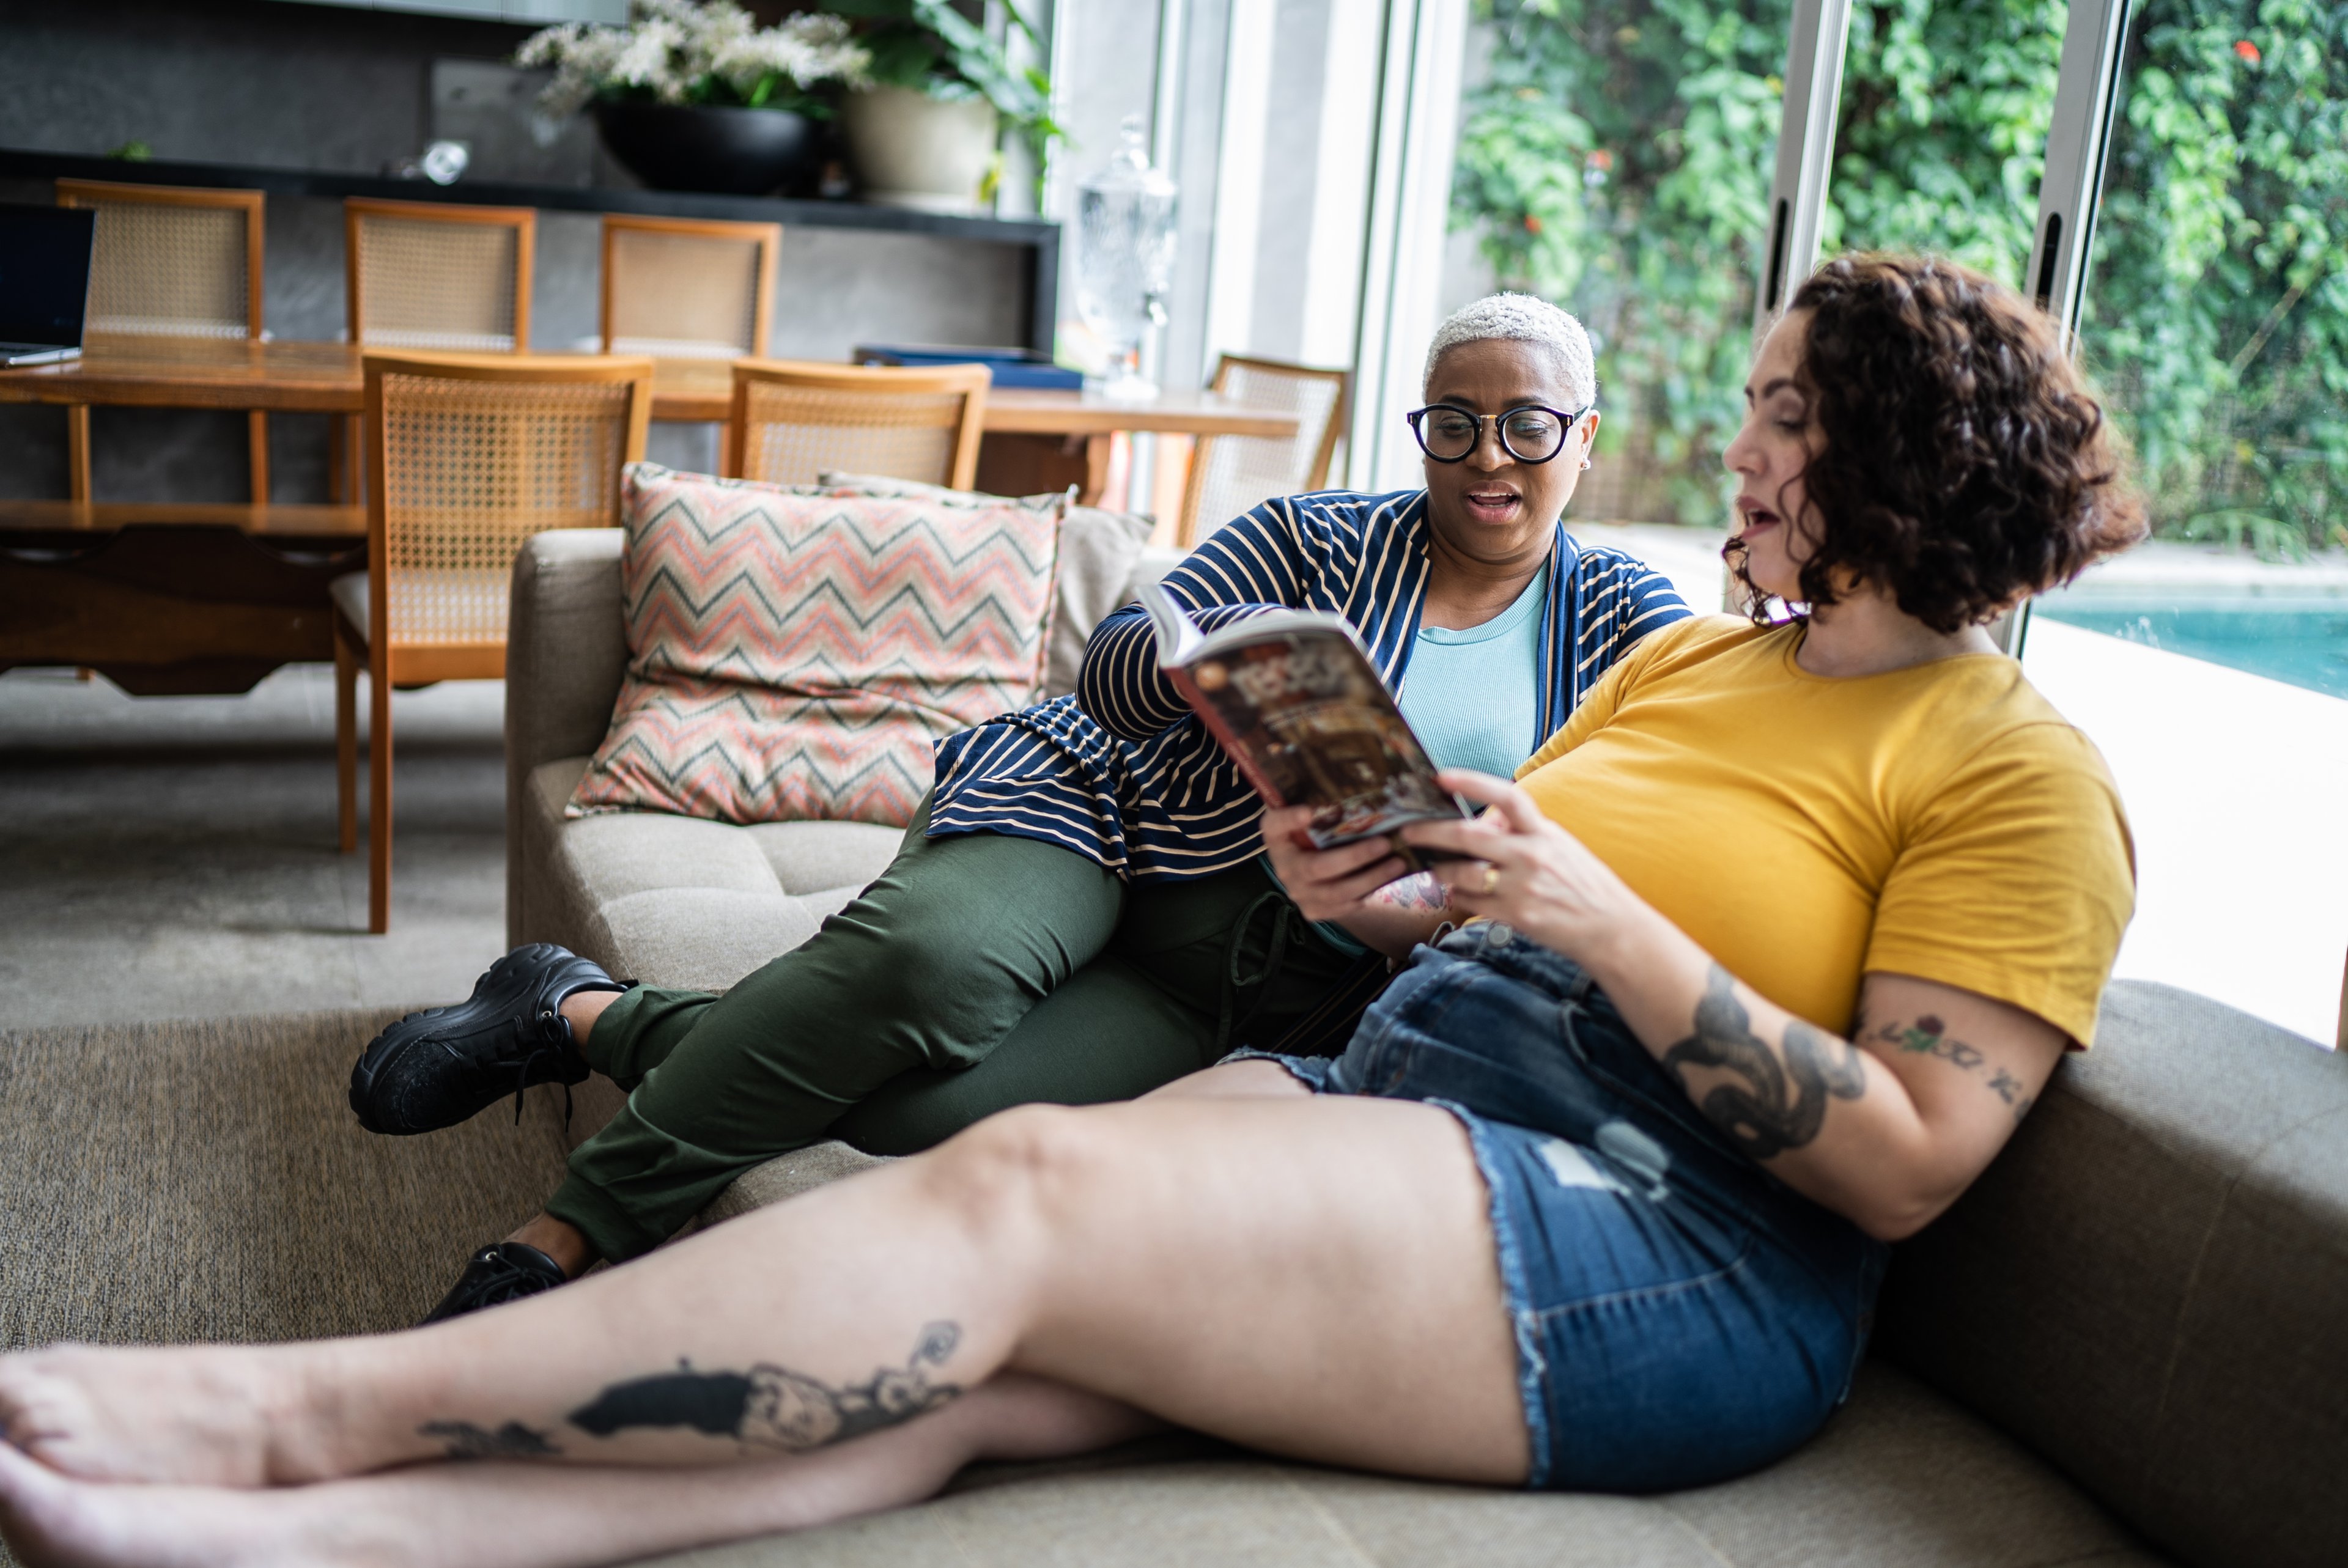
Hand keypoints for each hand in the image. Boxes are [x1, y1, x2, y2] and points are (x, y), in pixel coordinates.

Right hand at [1260, 804, 1411, 923]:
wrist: (1304, 868)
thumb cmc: (1310, 833)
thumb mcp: (1305, 814)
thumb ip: (1315, 804)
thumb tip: (1320, 806)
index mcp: (1276, 838)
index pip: (1274, 826)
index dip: (1289, 820)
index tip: (1308, 812)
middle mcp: (1283, 868)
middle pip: (1318, 867)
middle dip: (1355, 856)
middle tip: (1385, 843)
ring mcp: (1299, 894)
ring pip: (1337, 892)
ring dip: (1371, 878)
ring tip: (1397, 864)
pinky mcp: (1315, 911)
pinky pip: (1344, 906)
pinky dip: (1368, 893)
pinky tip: (1387, 879)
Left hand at [1401, 770, 1656, 964]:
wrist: (1611, 928)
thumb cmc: (1583, 883)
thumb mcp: (1559, 845)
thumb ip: (1523, 830)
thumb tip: (1486, 818)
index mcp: (1544, 832)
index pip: (1506, 797)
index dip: (1472, 782)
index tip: (1441, 776)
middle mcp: (1531, 856)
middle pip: (1469, 836)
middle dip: (1431, 832)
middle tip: (1408, 830)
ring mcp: (1522, 887)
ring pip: (1463, 873)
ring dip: (1440, 870)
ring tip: (1432, 868)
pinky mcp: (1516, 916)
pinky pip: (1471, 902)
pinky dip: (1457, 896)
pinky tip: (1455, 893)